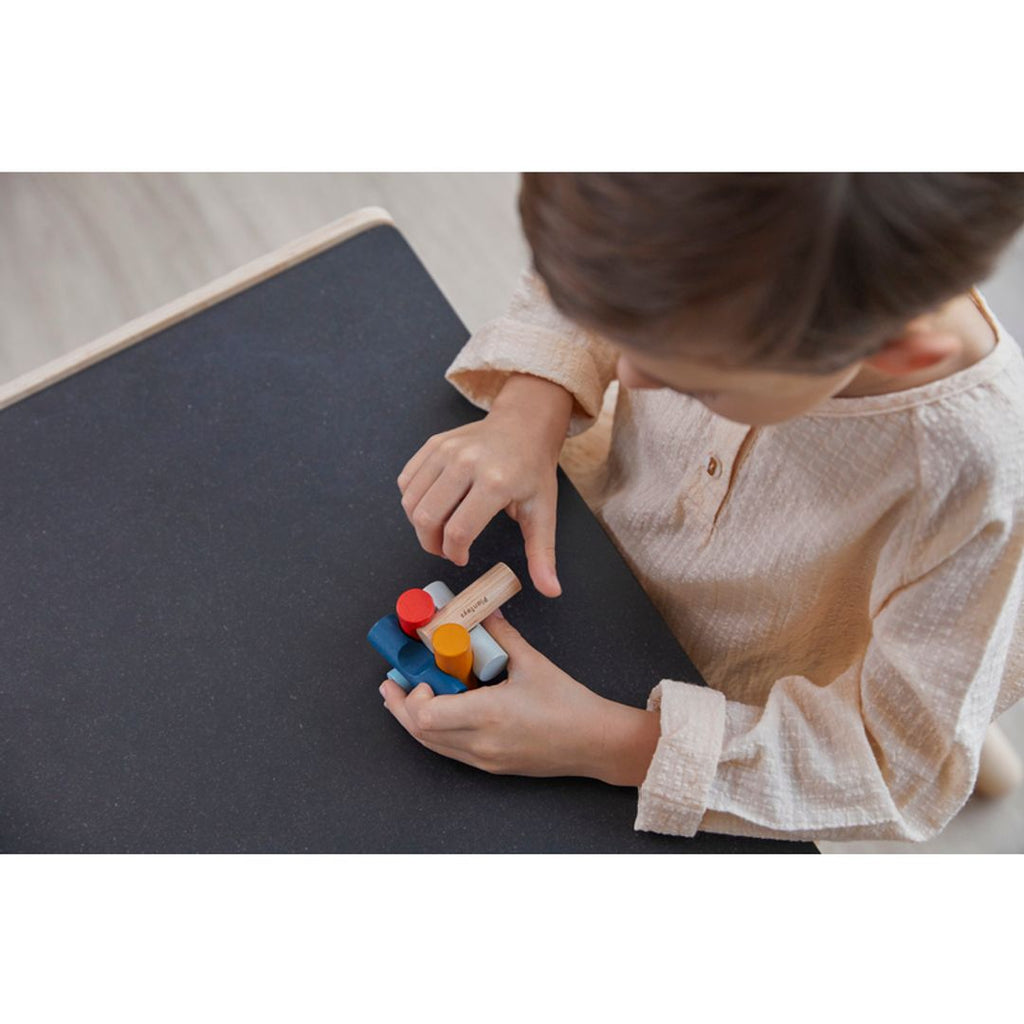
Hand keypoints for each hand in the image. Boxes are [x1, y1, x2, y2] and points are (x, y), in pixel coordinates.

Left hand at [378, 612, 660, 785]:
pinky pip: (450, 750)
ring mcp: (484, 760)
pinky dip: (435, 732)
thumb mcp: (532, 662)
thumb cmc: (569, 705)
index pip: (427, 715)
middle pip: (420, 733)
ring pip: (432, 745)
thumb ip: (502, 635)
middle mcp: (480, 743)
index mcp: (488, 715)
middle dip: (400, 707)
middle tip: (391, 684)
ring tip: (407, 696)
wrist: (595, 742)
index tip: (419, 673)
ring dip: (414, 721)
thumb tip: (482, 611)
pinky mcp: (490, 767)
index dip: (413, 695)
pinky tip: (438, 712)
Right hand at [397, 375, 571, 596]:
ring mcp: (446, 450)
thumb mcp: (543, 513)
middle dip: (431, 544)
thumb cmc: (533, 470)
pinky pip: (407, 481)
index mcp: (495, 482)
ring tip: (439, 530)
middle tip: (446, 549)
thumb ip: (542, 554)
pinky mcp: (433, 444)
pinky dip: (413, 501)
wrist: (524, 425)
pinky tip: (433, 507)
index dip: (454, 553)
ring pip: (412, 501)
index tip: (462, 558)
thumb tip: (551, 590)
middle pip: (428, 518)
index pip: (458, 531)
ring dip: (419, 525)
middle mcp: (466, 463)